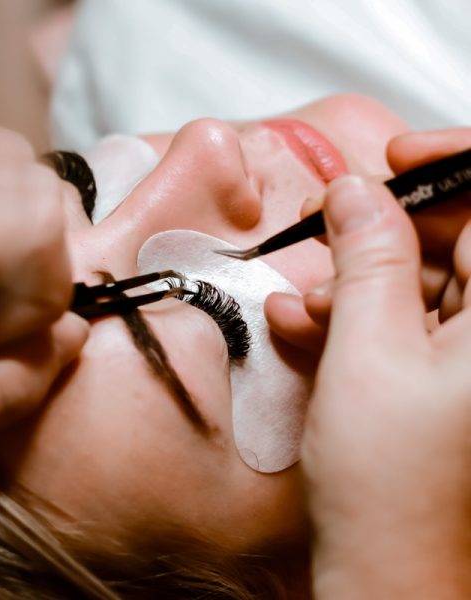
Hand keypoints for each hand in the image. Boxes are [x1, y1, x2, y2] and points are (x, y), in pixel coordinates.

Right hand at [300, 176, 470, 597]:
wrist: (386, 567)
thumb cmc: (391, 488)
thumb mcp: (366, 351)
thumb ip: (367, 260)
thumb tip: (356, 195)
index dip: (453, 165)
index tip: (398, 160)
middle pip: (459, 240)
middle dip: (386, 231)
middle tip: (331, 229)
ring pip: (426, 282)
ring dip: (359, 280)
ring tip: (308, 302)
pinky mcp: (447, 376)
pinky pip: (409, 320)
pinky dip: (360, 315)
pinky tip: (312, 324)